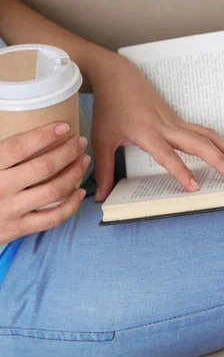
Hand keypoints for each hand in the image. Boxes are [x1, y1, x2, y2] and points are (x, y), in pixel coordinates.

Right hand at [0, 123, 89, 244]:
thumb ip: (2, 152)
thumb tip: (32, 134)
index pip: (19, 147)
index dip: (44, 135)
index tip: (63, 127)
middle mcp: (1, 188)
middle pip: (43, 168)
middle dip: (67, 152)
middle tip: (80, 143)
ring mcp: (12, 210)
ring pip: (53, 191)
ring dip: (73, 174)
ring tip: (83, 161)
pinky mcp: (20, 228)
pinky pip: (53, 217)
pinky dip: (71, 205)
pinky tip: (79, 192)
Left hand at [90, 54, 223, 201]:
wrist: (116, 74)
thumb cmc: (108, 107)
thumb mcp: (102, 139)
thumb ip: (103, 170)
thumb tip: (100, 197)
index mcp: (146, 132)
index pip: (168, 156)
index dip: (182, 172)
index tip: (195, 188)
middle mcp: (164, 126)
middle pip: (198, 143)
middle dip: (218, 161)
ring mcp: (174, 121)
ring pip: (206, 135)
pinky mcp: (178, 118)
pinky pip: (203, 131)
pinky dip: (218, 143)